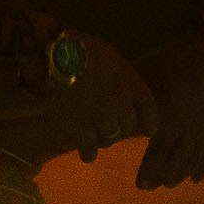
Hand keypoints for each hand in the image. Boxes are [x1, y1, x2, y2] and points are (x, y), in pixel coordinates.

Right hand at [45, 40, 156, 163]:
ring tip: (97, 137)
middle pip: (129, 125)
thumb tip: (119, 85)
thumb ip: (119, 74)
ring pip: (110, 137)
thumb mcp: (108, 55)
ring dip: (104, 138)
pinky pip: (89, 147)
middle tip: (112, 127)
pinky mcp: (80, 127)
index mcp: (129, 80)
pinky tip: (88, 155)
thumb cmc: (80, 47)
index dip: (150, 120)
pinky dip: (89, 153)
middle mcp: (120, 102)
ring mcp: (101, 117)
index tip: (150, 130)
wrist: (53, 57)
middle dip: (122, 127)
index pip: (147, 106)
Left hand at [135, 27, 203, 187]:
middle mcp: (192, 130)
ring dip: (180, 175)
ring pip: (195, 161)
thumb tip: (122, 117)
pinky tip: (197, 178)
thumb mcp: (156, 75)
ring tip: (168, 184)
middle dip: (160, 176)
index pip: (158, 152)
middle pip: (176, 161)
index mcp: (173, 118)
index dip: (148, 169)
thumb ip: (142, 100)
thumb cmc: (183, 59)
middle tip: (148, 187)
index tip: (139, 182)